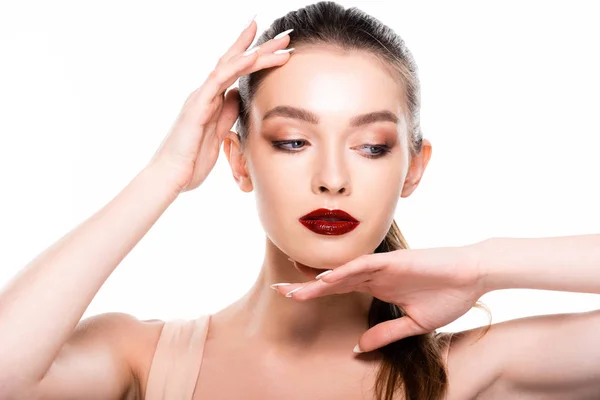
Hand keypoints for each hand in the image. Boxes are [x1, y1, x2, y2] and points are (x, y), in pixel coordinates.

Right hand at [148, 20, 292, 192]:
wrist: (169, 177)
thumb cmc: (191, 161)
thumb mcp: (218, 134)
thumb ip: (226, 114)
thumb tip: (237, 97)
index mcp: (211, 101)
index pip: (236, 73)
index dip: (256, 57)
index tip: (279, 48)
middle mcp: (205, 94)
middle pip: (235, 62)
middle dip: (260, 47)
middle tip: (285, 35)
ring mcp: (200, 97)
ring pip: (230, 65)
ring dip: (256, 52)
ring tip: (280, 43)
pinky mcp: (197, 106)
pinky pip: (218, 80)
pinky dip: (236, 66)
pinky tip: (253, 56)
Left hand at [272, 244, 486, 351]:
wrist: (473, 278)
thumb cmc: (446, 296)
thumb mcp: (412, 325)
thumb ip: (384, 333)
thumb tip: (357, 346)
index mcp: (376, 286)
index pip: (338, 290)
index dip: (314, 293)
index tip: (291, 297)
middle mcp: (374, 274)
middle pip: (332, 280)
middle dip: (306, 286)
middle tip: (279, 291)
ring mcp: (383, 266)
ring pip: (342, 271)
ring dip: (318, 281)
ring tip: (294, 289)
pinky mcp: (394, 261)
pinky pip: (364, 265)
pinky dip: (344, 270)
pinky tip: (326, 278)